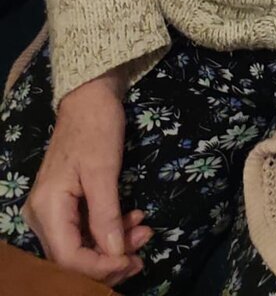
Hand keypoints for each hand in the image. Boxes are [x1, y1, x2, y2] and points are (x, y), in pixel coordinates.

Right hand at [22, 70, 150, 286]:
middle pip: (72, 257)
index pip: (68, 257)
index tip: (132, 262)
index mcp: (47, 208)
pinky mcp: (64, 204)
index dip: (100, 267)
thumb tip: (115, 255)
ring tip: (144, 232)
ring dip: (113, 244)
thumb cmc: (96, 128)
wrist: (89, 97)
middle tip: (142, 253)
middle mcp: (42, 215)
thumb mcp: (104, 171)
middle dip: (109, 259)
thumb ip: (107, 216)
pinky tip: (133, 221)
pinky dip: (108, 230)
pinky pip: (83, 229)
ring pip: (80, 245)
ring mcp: (51, 211)